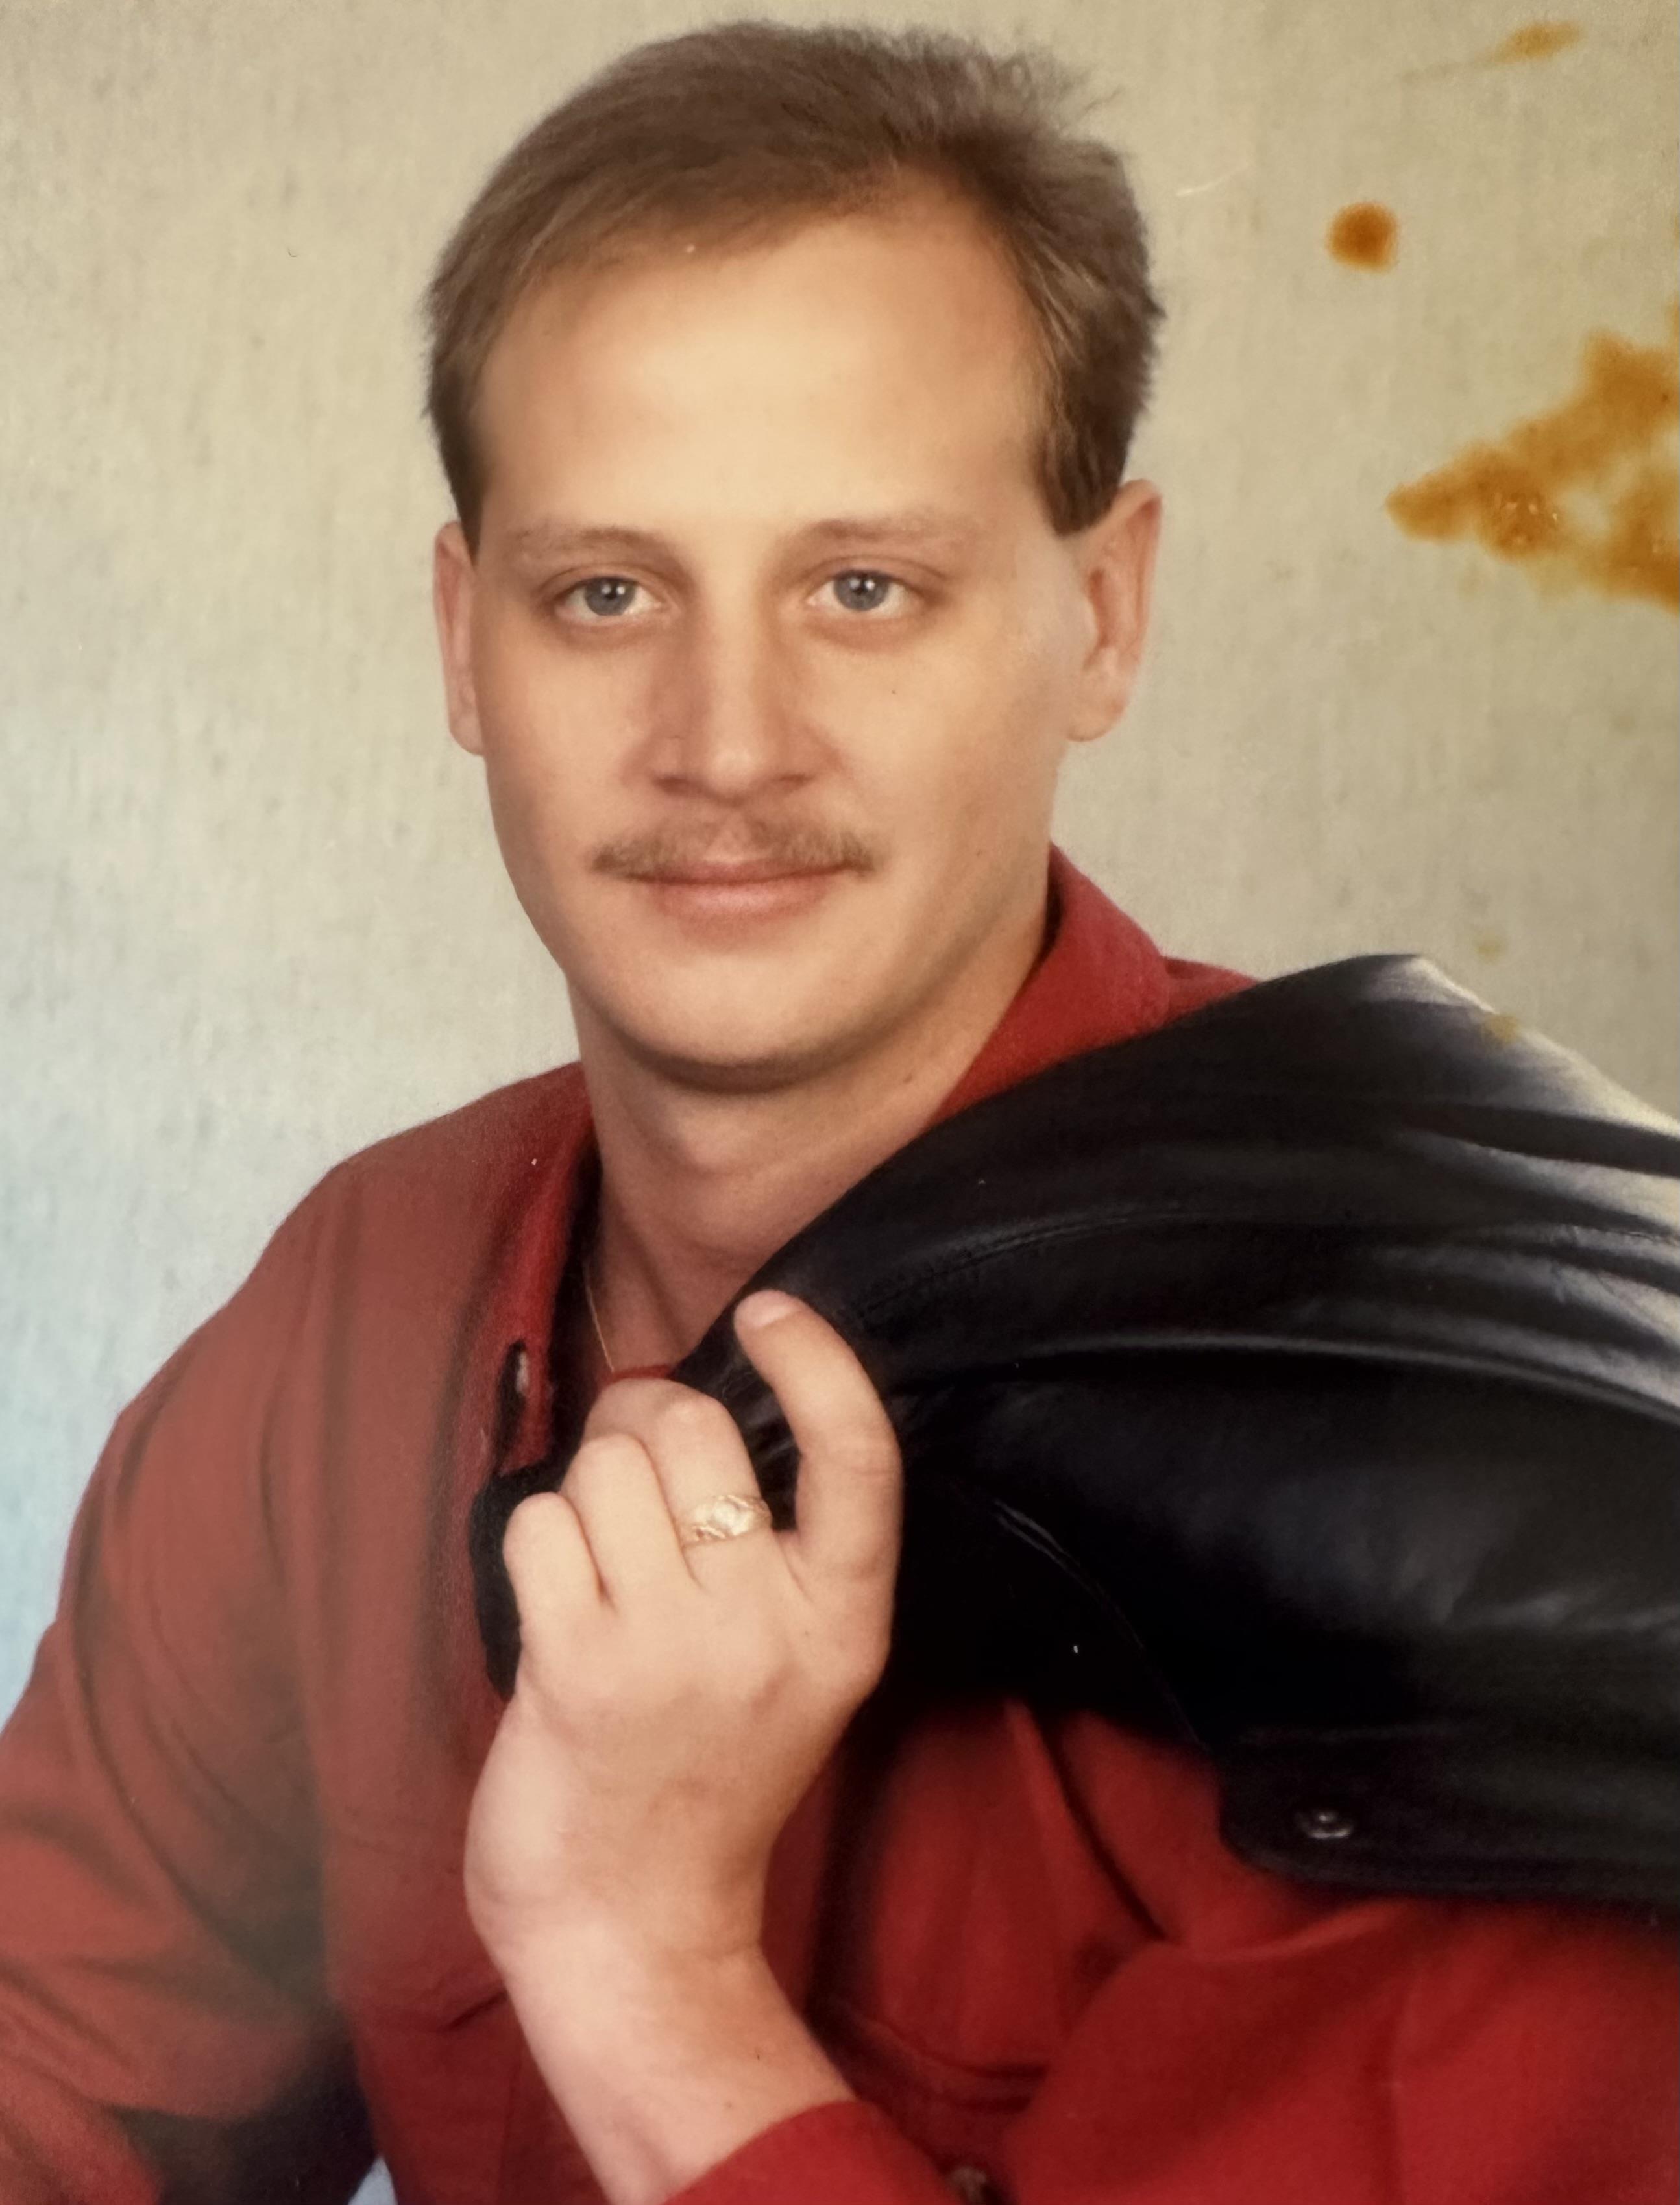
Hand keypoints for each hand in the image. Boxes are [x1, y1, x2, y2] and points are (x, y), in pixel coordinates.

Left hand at [463, 1289, 902, 1989]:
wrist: (634, 1924)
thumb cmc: (703, 1767)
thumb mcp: (787, 1661)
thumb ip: (768, 1540)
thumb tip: (677, 1392)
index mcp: (843, 1621)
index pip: (861, 1454)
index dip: (820, 1361)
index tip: (774, 1311)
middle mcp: (769, 1628)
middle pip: (690, 1427)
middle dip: (643, 1426)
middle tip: (634, 1488)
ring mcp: (673, 1649)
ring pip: (605, 1464)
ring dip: (583, 1496)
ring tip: (598, 1575)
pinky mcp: (577, 1669)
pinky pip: (539, 1522)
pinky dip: (533, 1546)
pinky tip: (554, 1613)